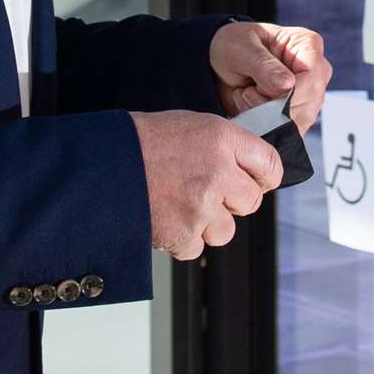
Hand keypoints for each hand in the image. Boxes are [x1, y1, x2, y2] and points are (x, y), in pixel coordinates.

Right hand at [129, 110, 282, 259]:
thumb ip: (224, 146)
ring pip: (226, 230)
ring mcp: (202, 206)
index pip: (270, 164)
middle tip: (208, 192)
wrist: (102, 163)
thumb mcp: (190, 125)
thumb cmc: (141, 142)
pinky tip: (166, 217)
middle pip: (251, 202)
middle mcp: (218, 172)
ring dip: (207, 223)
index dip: (265, 177)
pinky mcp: (183, 233)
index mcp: (222, 139)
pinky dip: (182, 239)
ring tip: (179, 203)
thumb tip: (246, 168)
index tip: (258, 182)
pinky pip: (197, 247)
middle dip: (233, 202)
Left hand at [210, 21, 332, 133]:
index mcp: (308, 45)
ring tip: (245, 97)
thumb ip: (264, 66)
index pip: (312, 78)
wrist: (222, 65)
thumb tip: (288, 85)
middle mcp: (316, 72)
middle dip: (270, 107)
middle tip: (245, 92)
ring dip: (264, 117)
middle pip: (307, 105)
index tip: (256, 88)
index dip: (286, 92)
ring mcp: (310, 96)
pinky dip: (264, 127)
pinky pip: (289, 133)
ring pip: (299, 123)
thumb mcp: (241, 50)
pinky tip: (249, 110)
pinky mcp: (300, 116)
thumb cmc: (234, 47)